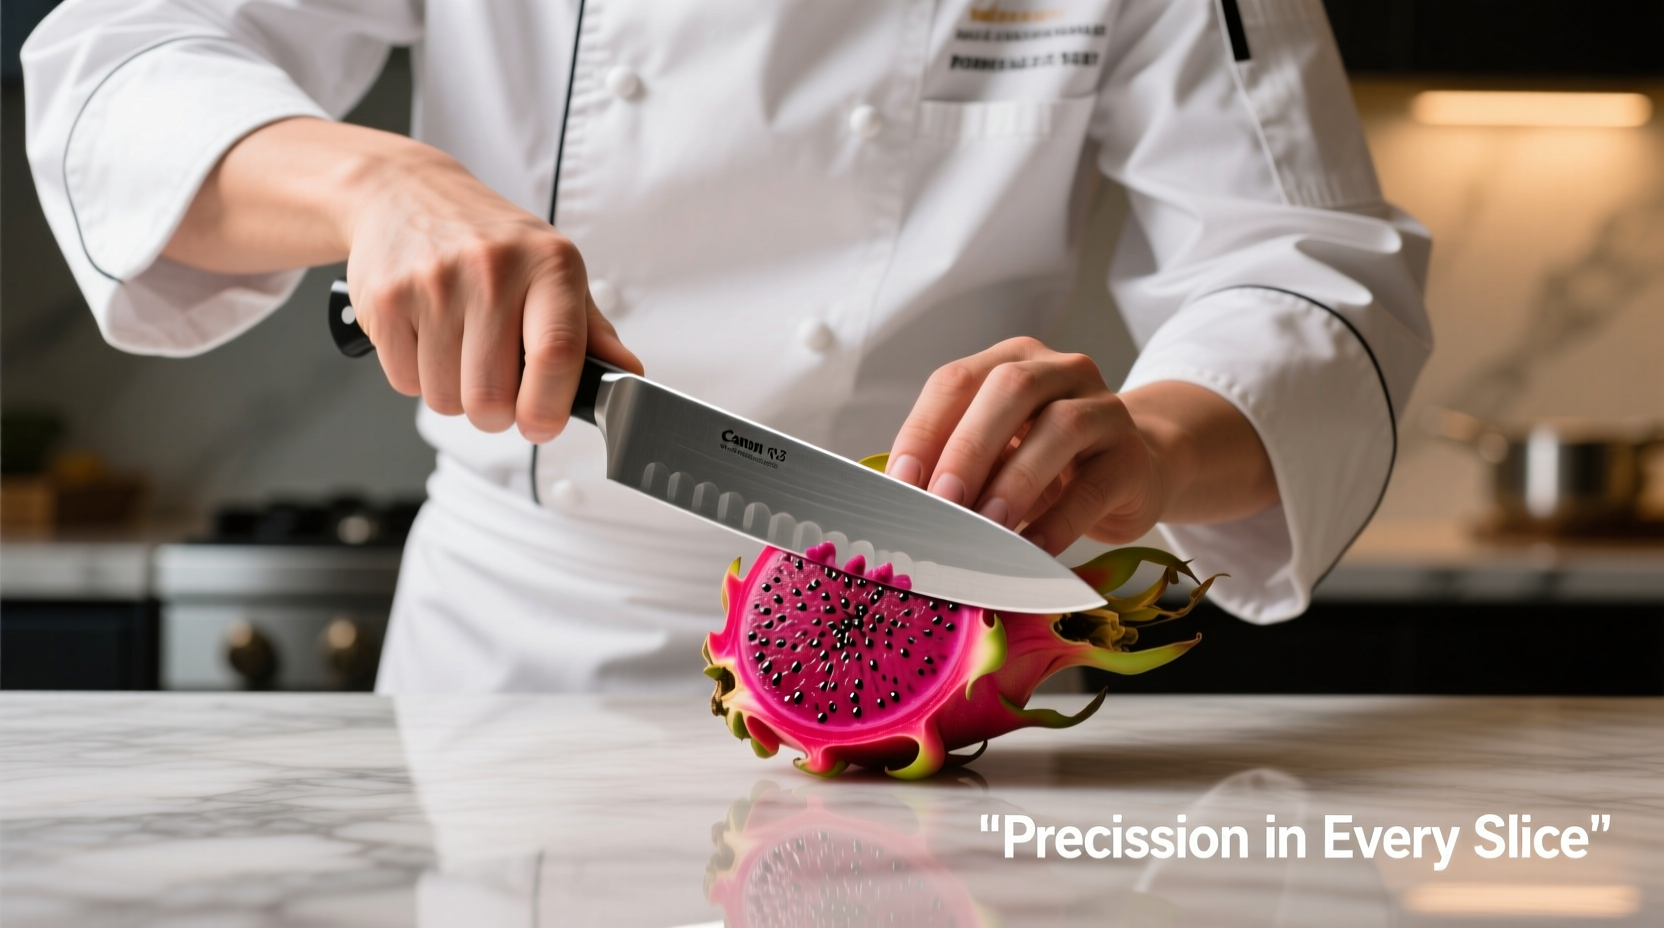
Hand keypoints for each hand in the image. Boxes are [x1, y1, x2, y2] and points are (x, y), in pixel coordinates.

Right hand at [342, 144, 638, 441]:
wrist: (406, 193)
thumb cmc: (491, 241)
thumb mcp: (553, 270)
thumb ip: (591, 330)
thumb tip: (627, 374)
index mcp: (549, 264)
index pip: (557, 353)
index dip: (549, 408)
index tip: (542, 424)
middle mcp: (492, 268)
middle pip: (492, 396)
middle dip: (496, 413)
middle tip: (498, 389)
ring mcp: (434, 283)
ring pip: (447, 398)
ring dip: (456, 395)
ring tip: (461, 352)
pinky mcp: (386, 300)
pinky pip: (405, 382)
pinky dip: (418, 377)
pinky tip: (428, 338)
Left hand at [885, 337, 1277, 554]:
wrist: (1135, 470)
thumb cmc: (1048, 465)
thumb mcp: (997, 455)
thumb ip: (956, 466)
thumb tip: (906, 505)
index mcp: (1010, 361)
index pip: (955, 382)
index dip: (924, 430)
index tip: (900, 485)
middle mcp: (1058, 371)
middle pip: (1010, 390)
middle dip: (968, 448)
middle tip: (942, 502)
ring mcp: (1103, 409)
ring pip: (1060, 427)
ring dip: (1015, 481)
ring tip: (988, 527)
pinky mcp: (1132, 458)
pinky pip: (1095, 486)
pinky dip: (1059, 522)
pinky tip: (1033, 549)